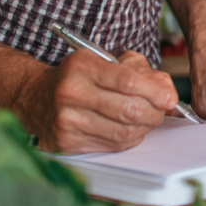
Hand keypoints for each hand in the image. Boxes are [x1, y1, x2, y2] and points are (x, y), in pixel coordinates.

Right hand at [15, 50, 178, 153]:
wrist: (35, 98)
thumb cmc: (77, 77)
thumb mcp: (103, 60)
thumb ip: (137, 69)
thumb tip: (166, 89)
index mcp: (82, 68)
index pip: (128, 82)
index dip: (155, 91)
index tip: (170, 97)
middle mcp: (72, 95)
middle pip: (129, 110)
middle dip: (154, 111)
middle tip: (162, 108)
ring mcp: (69, 123)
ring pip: (124, 132)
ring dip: (145, 126)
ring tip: (147, 116)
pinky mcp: (70, 144)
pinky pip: (114, 145)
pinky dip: (130, 137)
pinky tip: (130, 127)